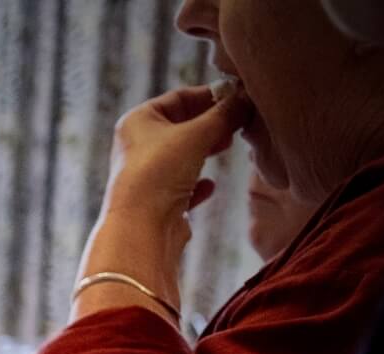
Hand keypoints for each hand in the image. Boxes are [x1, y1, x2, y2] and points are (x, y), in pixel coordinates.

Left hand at [104, 84, 249, 223]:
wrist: (141, 229)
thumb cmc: (159, 172)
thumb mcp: (197, 134)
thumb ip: (225, 114)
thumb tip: (247, 99)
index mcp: (137, 121)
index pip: (178, 98)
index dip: (210, 95)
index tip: (239, 96)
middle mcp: (136, 146)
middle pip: (181, 126)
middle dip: (211, 123)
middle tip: (238, 122)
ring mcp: (145, 175)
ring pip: (183, 155)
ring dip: (206, 150)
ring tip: (228, 144)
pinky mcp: (155, 203)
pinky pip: (181, 187)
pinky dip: (197, 184)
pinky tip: (209, 186)